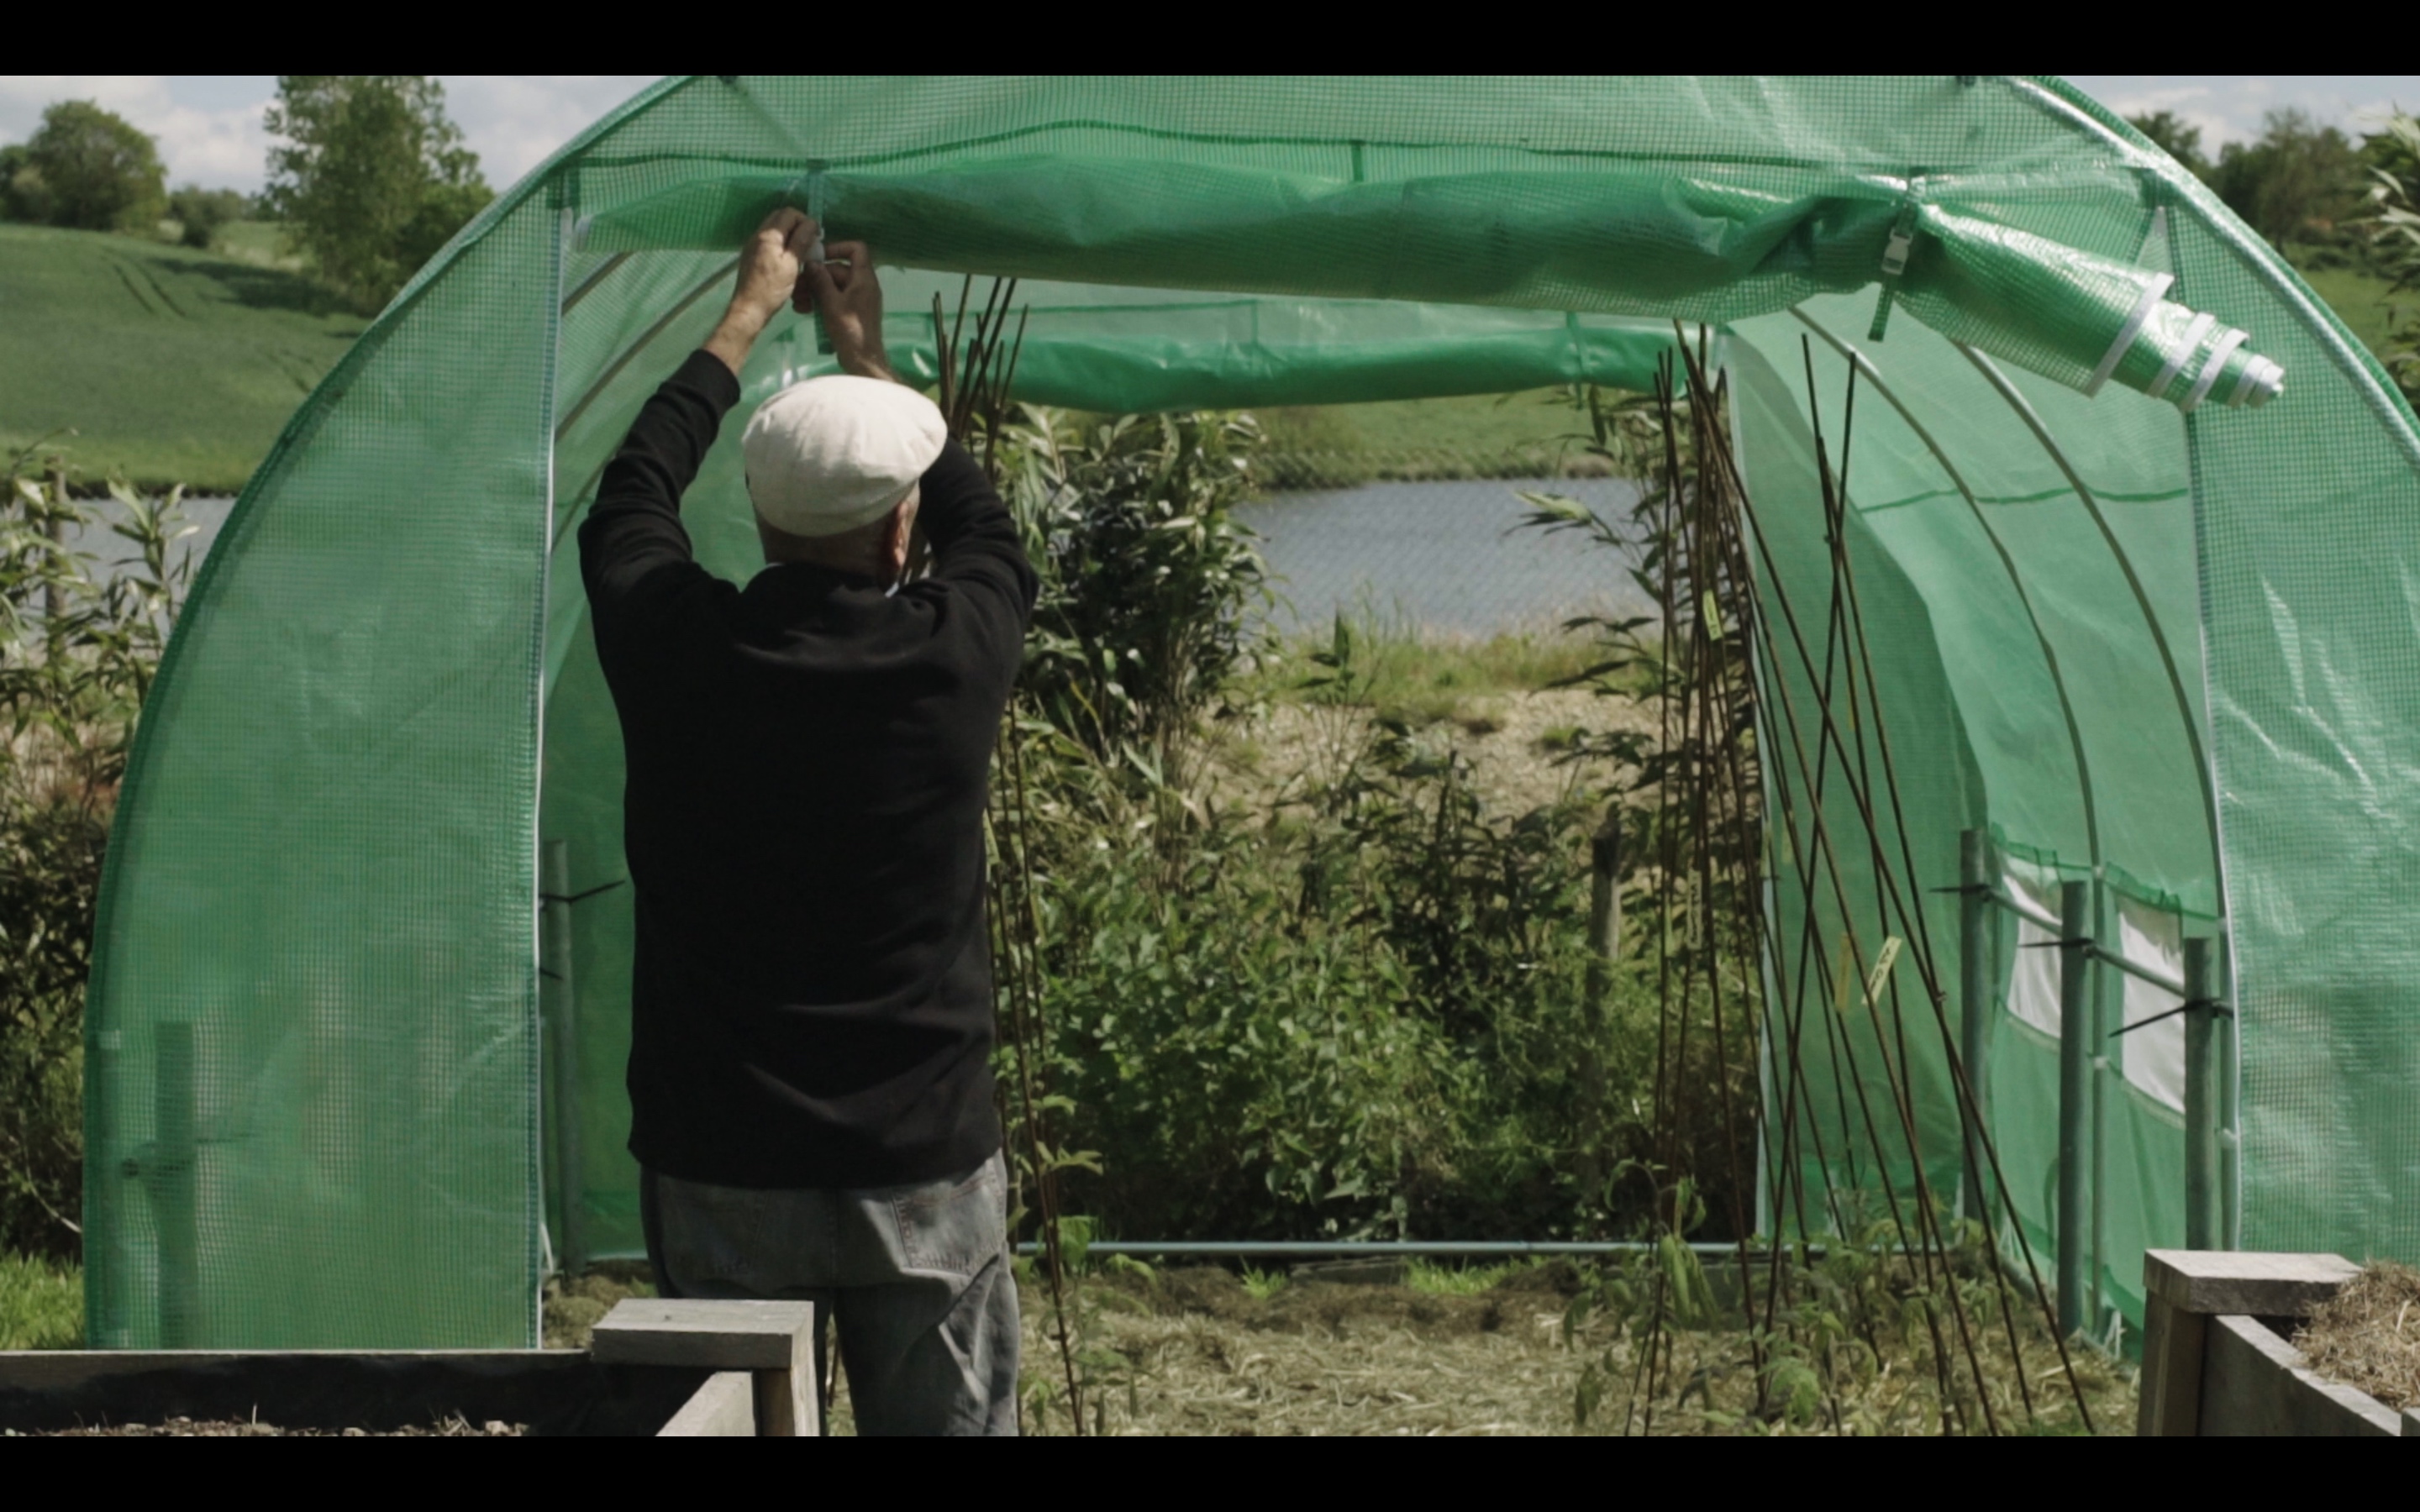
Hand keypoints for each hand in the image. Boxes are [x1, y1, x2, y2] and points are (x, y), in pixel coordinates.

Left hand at [704, 208, 816, 374]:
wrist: (749, 309)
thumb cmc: (773, 289)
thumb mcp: (792, 264)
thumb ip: (801, 241)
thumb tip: (811, 223)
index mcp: (768, 235)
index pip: (789, 213)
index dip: (806, 221)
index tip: (816, 237)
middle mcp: (758, 234)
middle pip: (780, 218)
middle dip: (797, 225)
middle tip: (810, 241)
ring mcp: (752, 244)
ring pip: (774, 229)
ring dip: (789, 234)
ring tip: (801, 251)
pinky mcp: (751, 254)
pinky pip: (769, 240)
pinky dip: (781, 244)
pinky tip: (788, 259)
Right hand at [795, 240, 893, 381]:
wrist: (862, 360)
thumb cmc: (850, 330)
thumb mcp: (831, 303)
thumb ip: (821, 281)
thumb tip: (812, 262)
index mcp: (864, 278)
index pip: (856, 249)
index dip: (837, 248)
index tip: (818, 256)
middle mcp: (863, 285)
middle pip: (837, 269)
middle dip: (816, 276)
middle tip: (797, 287)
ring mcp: (857, 298)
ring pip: (833, 285)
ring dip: (814, 290)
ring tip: (797, 301)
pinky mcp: (851, 311)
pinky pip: (834, 298)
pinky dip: (820, 301)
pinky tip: (804, 309)